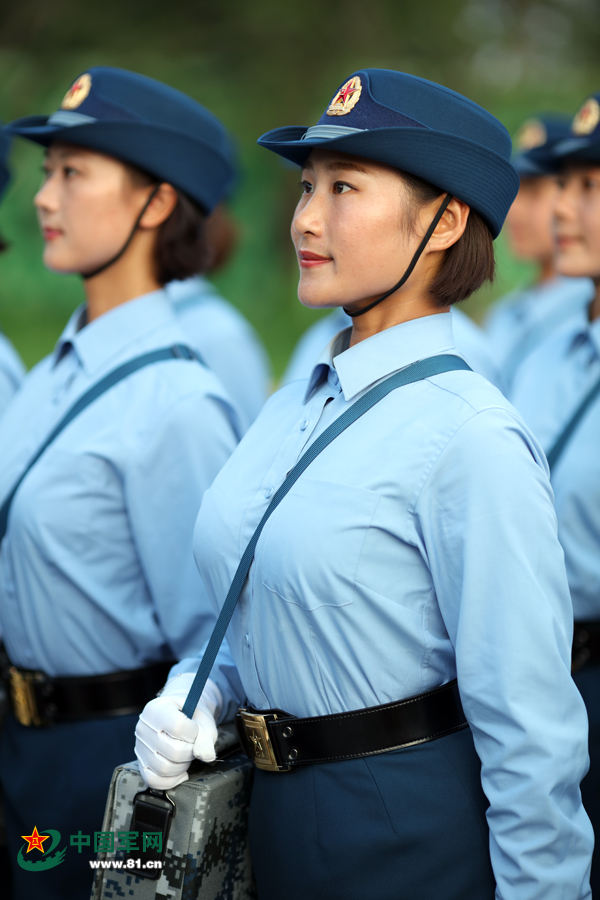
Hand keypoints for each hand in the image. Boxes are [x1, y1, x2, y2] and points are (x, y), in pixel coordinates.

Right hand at [135, 673, 221, 789]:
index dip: (194, 732)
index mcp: (157, 709)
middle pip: (173, 751)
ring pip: (164, 768)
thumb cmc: (191, 716)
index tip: (196, 730)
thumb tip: (205, 756)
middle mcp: (143, 728)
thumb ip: (206, 736)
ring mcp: (140, 747)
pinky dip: (172, 780)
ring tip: (186, 754)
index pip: (178, 726)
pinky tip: (181, 771)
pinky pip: (154, 781)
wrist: (181, 716)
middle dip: (190, 751)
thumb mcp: (203, 719)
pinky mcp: (141, 763)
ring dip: (183, 765)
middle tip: (193, 744)